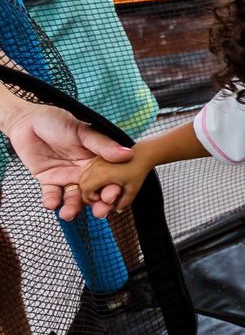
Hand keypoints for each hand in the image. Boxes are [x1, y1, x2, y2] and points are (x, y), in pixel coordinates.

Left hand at [1, 100, 131, 219]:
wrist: (26, 120)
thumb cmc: (57, 121)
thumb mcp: (82, 131)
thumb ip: (103, 145)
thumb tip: (128, 154)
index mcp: (97, 160)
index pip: (108, 178)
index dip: (111, 189)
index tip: (112, 197)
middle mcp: (85, 171)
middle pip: (94, 192)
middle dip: (96, 204)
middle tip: (98, 213)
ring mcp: (67, 176)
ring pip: (74, 197)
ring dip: (73, 208)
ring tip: (68, 214)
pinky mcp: (49, 180)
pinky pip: (52, 194)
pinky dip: (52, 201)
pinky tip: (52, 204)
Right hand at [79, 153, 151, 214]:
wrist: (141, 153)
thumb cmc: (138, 171)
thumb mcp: (133, 189)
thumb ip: (124, 202)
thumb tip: (117, 211)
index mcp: (103, 175)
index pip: (86, 190)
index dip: (90, 198)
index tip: (99, 199)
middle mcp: (96, 167)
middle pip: (82, 183)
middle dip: (87, 192)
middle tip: (97, 197)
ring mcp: (96, 161)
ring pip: (83, 175)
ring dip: (87, 184)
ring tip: (98, 189)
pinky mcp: (97, 158)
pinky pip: (87, 169)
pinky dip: (89, 176)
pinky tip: (99, 180)